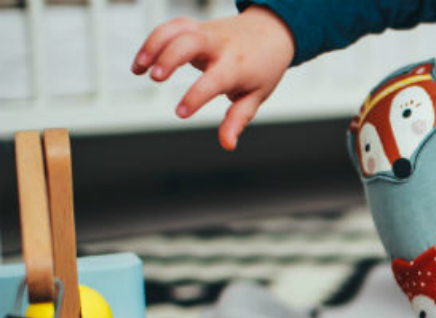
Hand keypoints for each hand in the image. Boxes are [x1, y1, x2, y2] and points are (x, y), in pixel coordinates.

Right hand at [131, 6, 294, 149]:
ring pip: (177, 31)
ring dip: (154, 46)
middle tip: (155, 78)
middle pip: (192, 43)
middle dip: (171, 57)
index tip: (181, 113)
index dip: (197, 96)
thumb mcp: (255, 96)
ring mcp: (206, 33)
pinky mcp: (196, 27)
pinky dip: (153, 40)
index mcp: (237, 66)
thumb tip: (228, 144)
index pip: (214, 80)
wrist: (270, 33)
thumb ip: (238, 119)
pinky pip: (172, 27)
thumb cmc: (262, 69)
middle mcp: (220, 47)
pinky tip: (141, 63)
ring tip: (138, 70)